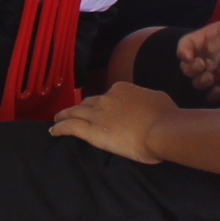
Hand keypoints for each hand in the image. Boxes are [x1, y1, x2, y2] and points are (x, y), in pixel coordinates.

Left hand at [47, 81, 174, 164]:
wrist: (162, 130)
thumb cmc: (167, 117)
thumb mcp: (158, 99)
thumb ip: (147, 99)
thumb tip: (147, 102)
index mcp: (122, 89)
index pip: (108, 96)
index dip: (103, 103)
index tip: (103, 110)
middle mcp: (107, 98)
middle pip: (88, 102)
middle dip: (81, 107)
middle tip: (73, 112)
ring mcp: (98, 114)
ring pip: (75, 112)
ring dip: (65, 114)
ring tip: (57, 118)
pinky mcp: (92, 130)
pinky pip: (70, 126)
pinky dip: (59, 127)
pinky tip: (53, 131)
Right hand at [174, 17, 219, 99]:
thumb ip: (216, 43)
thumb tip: (202, 58)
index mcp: (216, 35)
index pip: (190, 43)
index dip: (184, 51)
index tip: (189, 59)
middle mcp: (218, 52)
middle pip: (191, 63)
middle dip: (192, 68)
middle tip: (204, 69)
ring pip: (201, 79)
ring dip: (200, 81)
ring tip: (211, 80)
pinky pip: (217, 93)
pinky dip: (213, 94)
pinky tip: (217, 92)